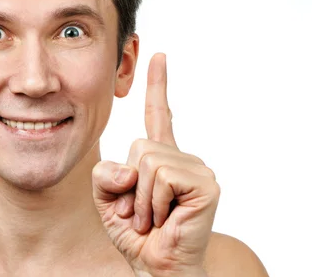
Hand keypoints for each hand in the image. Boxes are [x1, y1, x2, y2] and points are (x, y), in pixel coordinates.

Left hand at [92, 53, 219, 276]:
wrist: (155, 266)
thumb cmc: (135, 232)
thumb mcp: (107, 198)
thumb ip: (106, 174)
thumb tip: (134, 164)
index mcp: (159, 157)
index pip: (157, 114)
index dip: (156, 85)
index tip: (158, 55)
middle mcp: (181, 157)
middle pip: (139, 145)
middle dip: (129, 185)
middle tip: (141, 211)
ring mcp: (196, 169)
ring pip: (148, 162)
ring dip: (141, 198)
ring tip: (153, 217)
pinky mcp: (205, 183)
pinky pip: (162, 177)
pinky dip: (154, 202)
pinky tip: (166, 218)